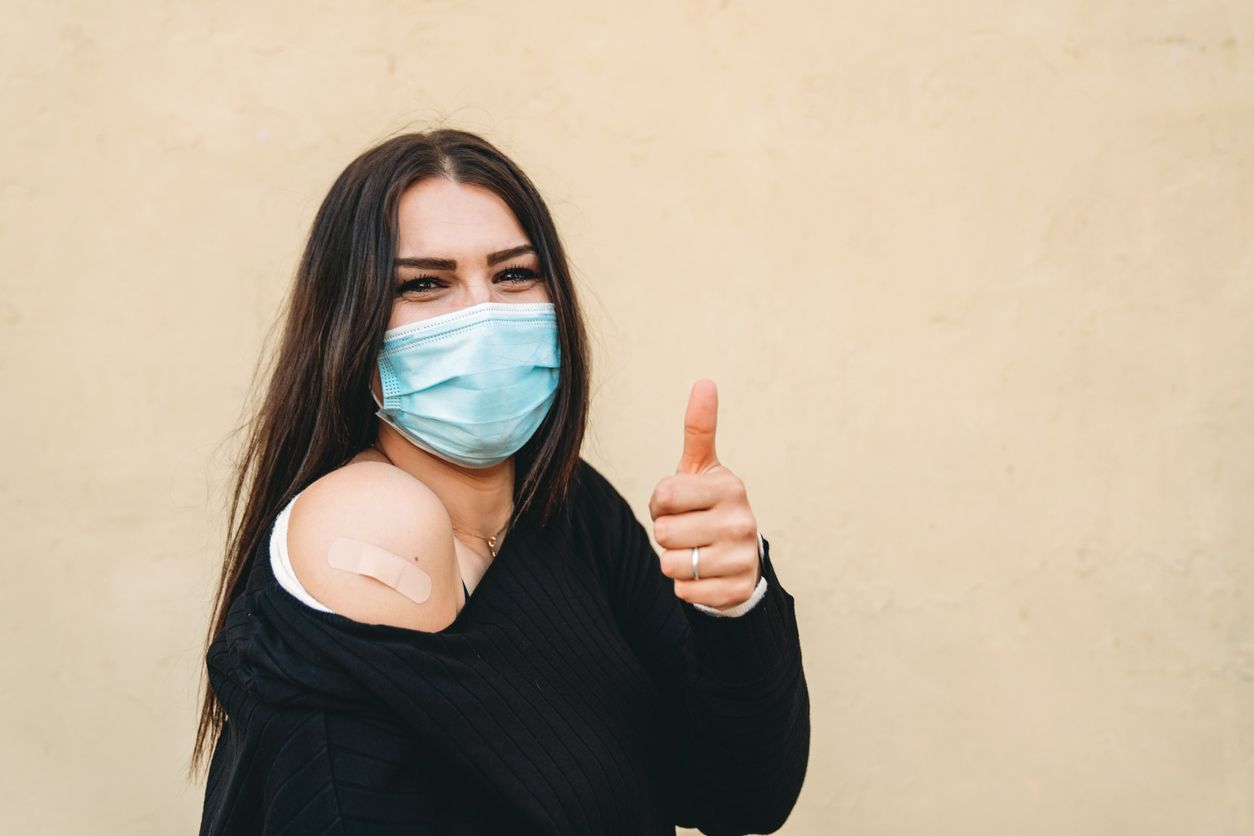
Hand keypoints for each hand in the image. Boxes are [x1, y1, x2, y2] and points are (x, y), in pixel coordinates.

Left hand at [648, 379, 760, 609]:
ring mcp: (742, 556)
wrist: (738, 558)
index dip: (661, 504)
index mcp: (729, 486)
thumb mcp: (701, 468)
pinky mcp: (737, 589)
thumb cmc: (708, 505)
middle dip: (666, 535)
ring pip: (671, 564)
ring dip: (674, 562)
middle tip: (688, 530)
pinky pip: (684, 592)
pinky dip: (686, 587)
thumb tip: (705, 381)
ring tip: (695, 551)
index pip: (664, 497)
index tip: (680, 504)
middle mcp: (742, 520)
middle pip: (664, 533)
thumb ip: (699, 428)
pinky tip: (704, 575)